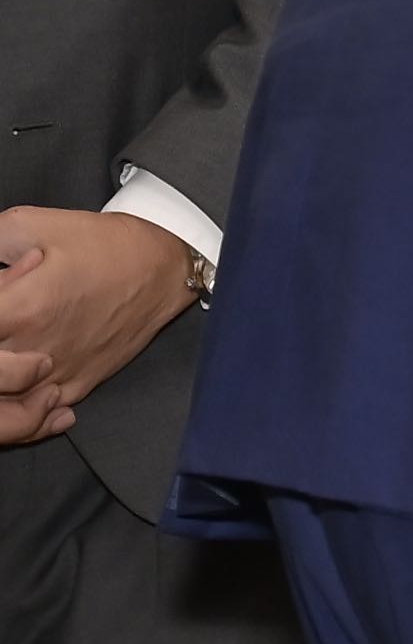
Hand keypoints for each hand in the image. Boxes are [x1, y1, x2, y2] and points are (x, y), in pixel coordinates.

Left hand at [0, 210, 204, 446]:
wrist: (166, 267)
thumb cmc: (102, 243)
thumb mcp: (30, 223)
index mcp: (17, 309)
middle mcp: (31, 350)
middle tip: (1, 324)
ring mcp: (55, 374)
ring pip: (2, 407)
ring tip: (3, 363)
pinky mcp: (77, 386)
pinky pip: (34, 419)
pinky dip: (19, 415)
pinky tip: (15, 394)